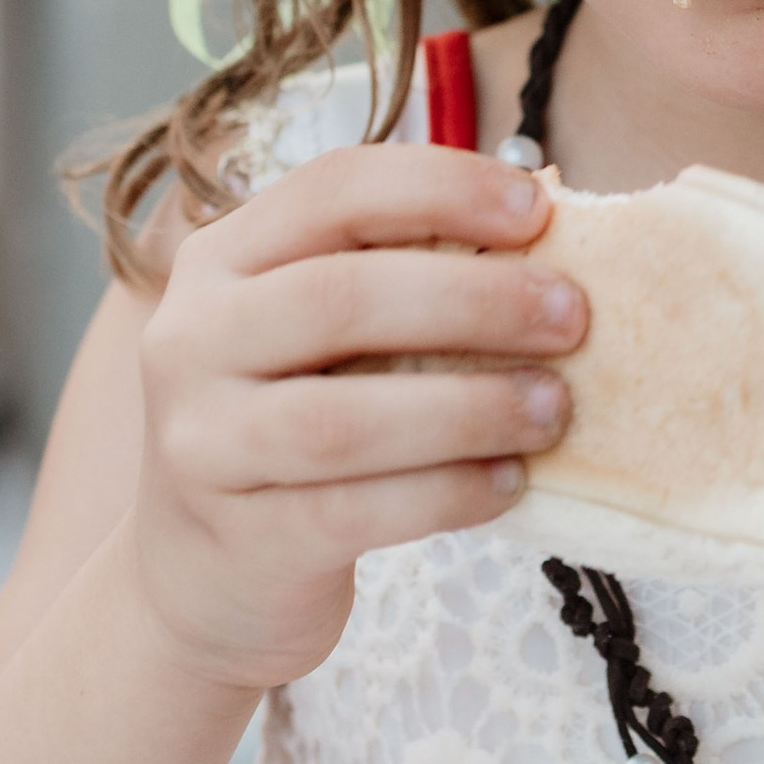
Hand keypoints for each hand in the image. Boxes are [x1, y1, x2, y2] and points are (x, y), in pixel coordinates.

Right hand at [129, 147, 586, 693]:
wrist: (198, 576)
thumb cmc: (296, 424)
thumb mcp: (322, 335)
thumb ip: (406, 272)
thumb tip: (550, 211)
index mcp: (222, 259)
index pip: (331, 190)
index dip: (441, 187)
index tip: (538, 210)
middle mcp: (191, 339)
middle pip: (339, 298)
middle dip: (475, 300)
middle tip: (572, 316)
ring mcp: (203, 443)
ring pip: (343, 420)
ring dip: (469, 407)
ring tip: (554, 408)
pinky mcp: (242, 539)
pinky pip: (354, 512)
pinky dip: (446, 494)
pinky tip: (509, 483)